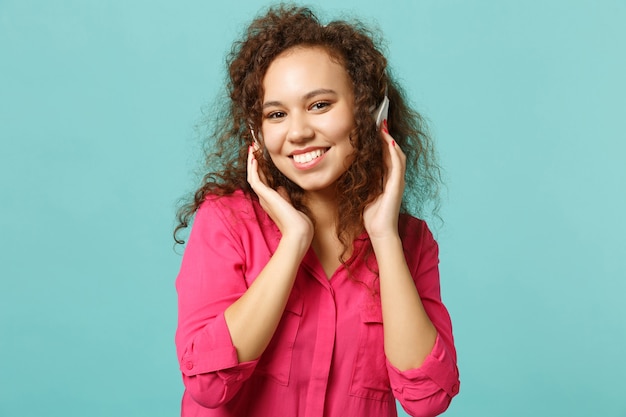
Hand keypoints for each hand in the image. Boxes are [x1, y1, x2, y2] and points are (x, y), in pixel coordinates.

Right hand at [247, 145, 313, 246]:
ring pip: (252, 176)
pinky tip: (253, 158)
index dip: (260, 168)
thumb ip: (284, 196)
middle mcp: (265, 198)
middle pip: (256, 176)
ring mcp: (264, 197)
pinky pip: (255, 179)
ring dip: (251, 162)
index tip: (260, 157)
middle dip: (254, 162)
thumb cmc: (298, 223)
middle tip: (253, 148)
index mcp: (270, 200)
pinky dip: (253, 168)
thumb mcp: (291, 205)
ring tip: (251, 148)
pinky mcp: (265, 196)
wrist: (298, 232)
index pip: (263, 181)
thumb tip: (280, 187)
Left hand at [363, 121, 405, 240]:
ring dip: (390, 139)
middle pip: (391, 150)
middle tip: (379, 119)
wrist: (380, 231)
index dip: (380, 139)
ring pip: (396, 154)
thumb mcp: (364, 192)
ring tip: (383, 125)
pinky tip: (389, 142)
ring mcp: (397, 180)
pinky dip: (393, 152)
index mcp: (386, 177)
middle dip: (386, 134)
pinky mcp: (397, 185)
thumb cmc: (371, 215)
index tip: (372, 125)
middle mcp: (394, 176)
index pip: (384, 153)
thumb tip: (351, 167)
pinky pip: (397, 165)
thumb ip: (363, 180)